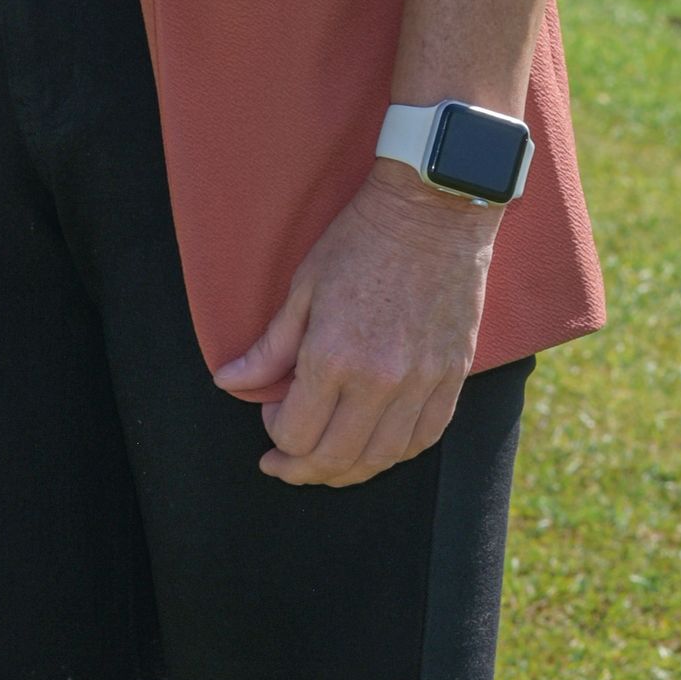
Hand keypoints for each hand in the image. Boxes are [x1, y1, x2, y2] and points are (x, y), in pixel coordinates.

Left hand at [212, 164, 498, 486]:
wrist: (431, 210)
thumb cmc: (360, 241)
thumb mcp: (303, 287)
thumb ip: (269, 348)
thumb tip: (228, 383)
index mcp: (333, 357)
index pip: (295, 435)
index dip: (275, 434)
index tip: (271, 412)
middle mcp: (379, 382)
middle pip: (335, 459)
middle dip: (301, 468)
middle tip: (285, 462)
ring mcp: (421, 384)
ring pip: (381, 459)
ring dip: (347, 470)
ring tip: (327, 461)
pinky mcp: (452, 378)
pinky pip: (423, 439)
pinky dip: (394, 453)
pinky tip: (375, 445)